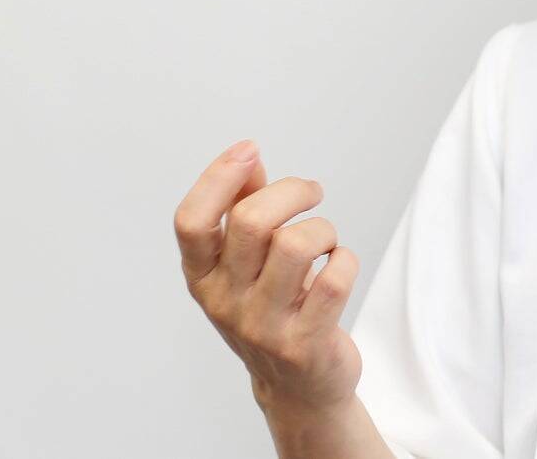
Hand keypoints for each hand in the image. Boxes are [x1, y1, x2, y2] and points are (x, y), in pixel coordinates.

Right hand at [174, 140, 362, 415]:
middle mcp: (225, 302)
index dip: (218, 176)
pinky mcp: (304, 343)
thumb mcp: (243, 263)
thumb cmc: (271, 308)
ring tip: (325, 240)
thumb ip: (240, 207)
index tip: (249, 149)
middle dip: (292, 191)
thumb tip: (246, 158)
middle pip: (252, 221)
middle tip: (312, 193)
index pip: (191, 221)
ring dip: (323, 228)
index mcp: (202, 276)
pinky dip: (346, 259)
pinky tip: (338, 267)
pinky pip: (335, 278)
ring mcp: (262, 326)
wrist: (297, 387)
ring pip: (297, 244)